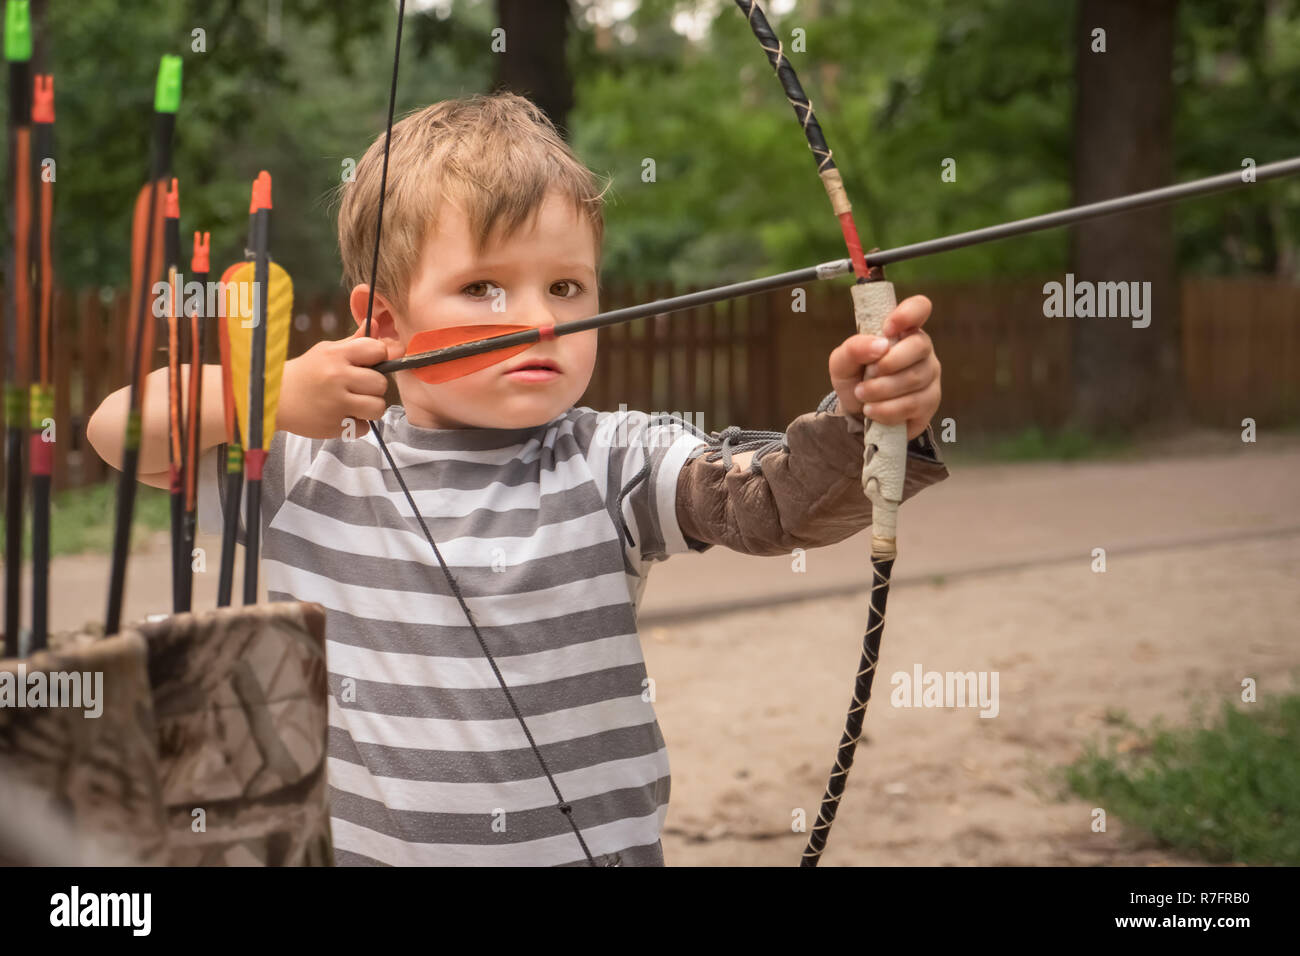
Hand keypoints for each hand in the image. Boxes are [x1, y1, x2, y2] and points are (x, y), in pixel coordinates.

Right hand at [279, 328, 402, 438]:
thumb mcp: (326, 351)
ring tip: (353, 404)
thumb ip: (354, 342)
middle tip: (357, 388)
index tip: (368, 365)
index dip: (378, 358)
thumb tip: (374, 323)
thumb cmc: (306, 373)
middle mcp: (337, 377)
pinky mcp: (334, 426)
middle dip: (373, 388)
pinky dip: (355, 425)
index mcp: (336, 355)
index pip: (378, 350)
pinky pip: (364, 428)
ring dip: (369, 408)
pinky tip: (340, 416)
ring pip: (378, 407)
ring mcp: (336, 403)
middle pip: (381, 384)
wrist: (274, 397)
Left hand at [828, 294, 940, 440]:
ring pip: (914, 378)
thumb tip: (880, 345)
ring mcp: (929, 375)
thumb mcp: (842, 362)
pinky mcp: (930, 401)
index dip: (907, 314)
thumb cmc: (854, 378)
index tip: (887, 329)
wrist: (857, 414)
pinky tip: (872, 411)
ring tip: (862, 395)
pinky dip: (887, 409)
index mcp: (902, 330)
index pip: (919, 307)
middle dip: (888, 363)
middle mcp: (921, 348)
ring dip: (881, 389)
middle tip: (867, 375)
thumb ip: (854, 348)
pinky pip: (913, 404)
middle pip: (919, 345)